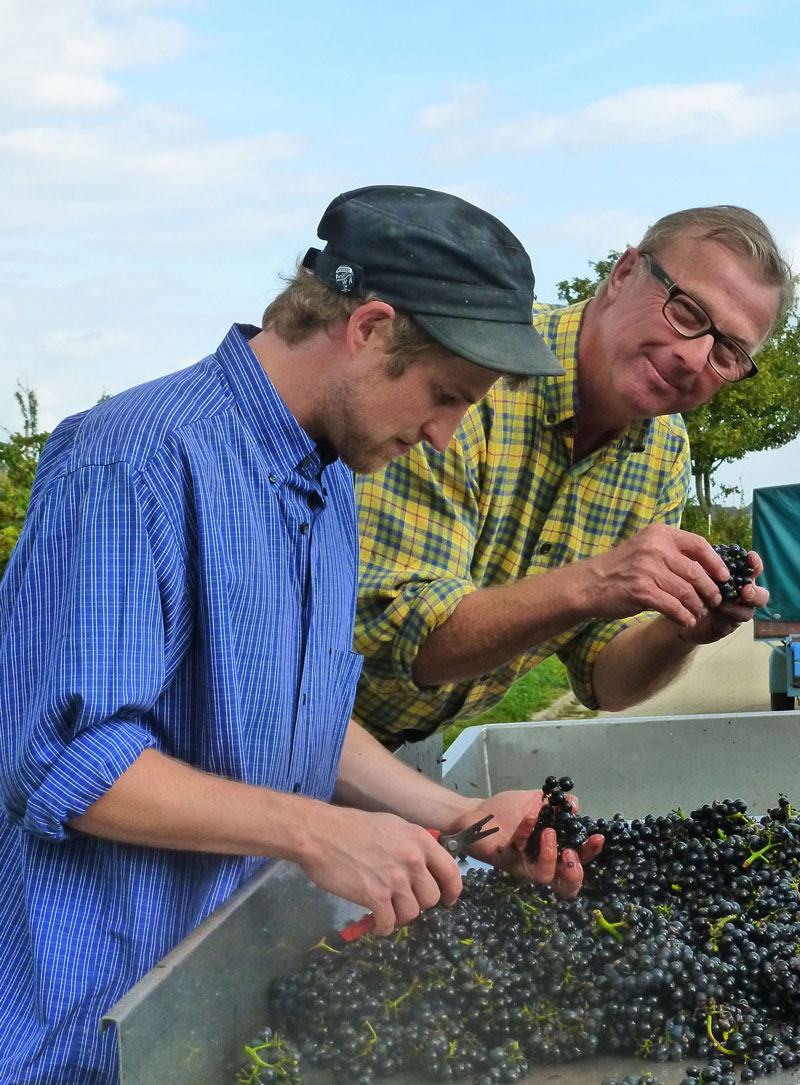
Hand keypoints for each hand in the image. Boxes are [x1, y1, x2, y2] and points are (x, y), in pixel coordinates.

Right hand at [297, 806, 461, 935]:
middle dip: (418, 903)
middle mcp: (413, 860)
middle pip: (431, 898)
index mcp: (420, 840)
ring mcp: (395, 879)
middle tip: (402, 901)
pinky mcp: (375, 896)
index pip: (451, 871)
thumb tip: (424, 864)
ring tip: (386, 910)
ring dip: (400, 916)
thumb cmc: (352, 827)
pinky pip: (389, 923)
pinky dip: (383, 927)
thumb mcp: (392, 826)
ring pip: (412, 913)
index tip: (447, 900)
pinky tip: (375, 922)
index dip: (452, 890)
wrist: (321, 834)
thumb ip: (412, 845)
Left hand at [444, 790, 603, 898]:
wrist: (481, 813)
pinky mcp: (505, 860)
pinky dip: (525, 833)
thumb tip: (574, 805)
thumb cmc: (511, 811)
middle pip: (565, 885)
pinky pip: (517, 852)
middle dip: (574, 872)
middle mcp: (542, 865)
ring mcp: (524, 865)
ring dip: (550, 855)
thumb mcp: (539, 802)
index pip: (579, 860)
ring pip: (543, 876)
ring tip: (549, 832)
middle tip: (571, 852)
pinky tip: (530, 817)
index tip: (597, 837)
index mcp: (554, 852)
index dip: (591, 854)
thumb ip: (559, 804)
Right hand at [584, 523, 731, 628]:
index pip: (698, 544)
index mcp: (659, 534)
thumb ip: (672, 552)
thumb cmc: (621, 568)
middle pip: (696, 572)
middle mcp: (654, 548)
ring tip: (699, 613)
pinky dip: (683, 616)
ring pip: (687, 592)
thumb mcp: (646, 548)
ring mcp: (647, 569)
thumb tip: (708, 566)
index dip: (715, 562)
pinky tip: (686, 621)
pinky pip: (673, 607)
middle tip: (714, 600)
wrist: (589, 584)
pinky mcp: (641, 591)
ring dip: (697, 606)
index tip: (724, 576)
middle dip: (710, 589)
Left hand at [679, 549, 767, 645]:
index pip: (752, 569)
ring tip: (727, 600)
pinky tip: (719, 607)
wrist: (679, 613)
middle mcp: (742, 595)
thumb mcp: (698, 574)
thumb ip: (708, 566)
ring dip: (739, 606)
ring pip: (750, 610)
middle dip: (755, 592)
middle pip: (761, 595)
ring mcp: (737, 611)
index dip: (755, 563)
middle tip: (746, 589)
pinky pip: (735, 620)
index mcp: (737, 578)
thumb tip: (714, 556)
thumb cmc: (691, 588)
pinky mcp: (729, 624)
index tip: (751, 556)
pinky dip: (729, 612)